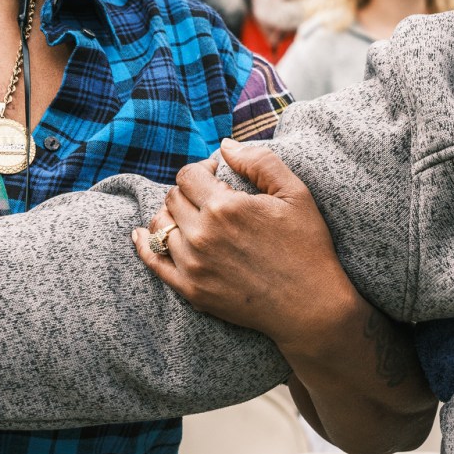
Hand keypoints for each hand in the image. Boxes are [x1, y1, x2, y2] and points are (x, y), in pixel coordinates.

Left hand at [135, 140, 436, 453]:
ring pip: (160, 225)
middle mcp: (202, 234)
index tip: (217, 177)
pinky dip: (144, 244)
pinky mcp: (191, 290)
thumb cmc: (308, 247)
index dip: (202, 171)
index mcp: (225, 207)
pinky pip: (154, 261)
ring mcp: (193, 264)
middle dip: (189, 193)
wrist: (310, 307)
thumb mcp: (295, 194)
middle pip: (173, 198)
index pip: (188, 175)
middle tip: (213, 199)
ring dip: (173, 216)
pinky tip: (142, 234)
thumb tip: (224, 145)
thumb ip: (259, 162)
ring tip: (195, 218)